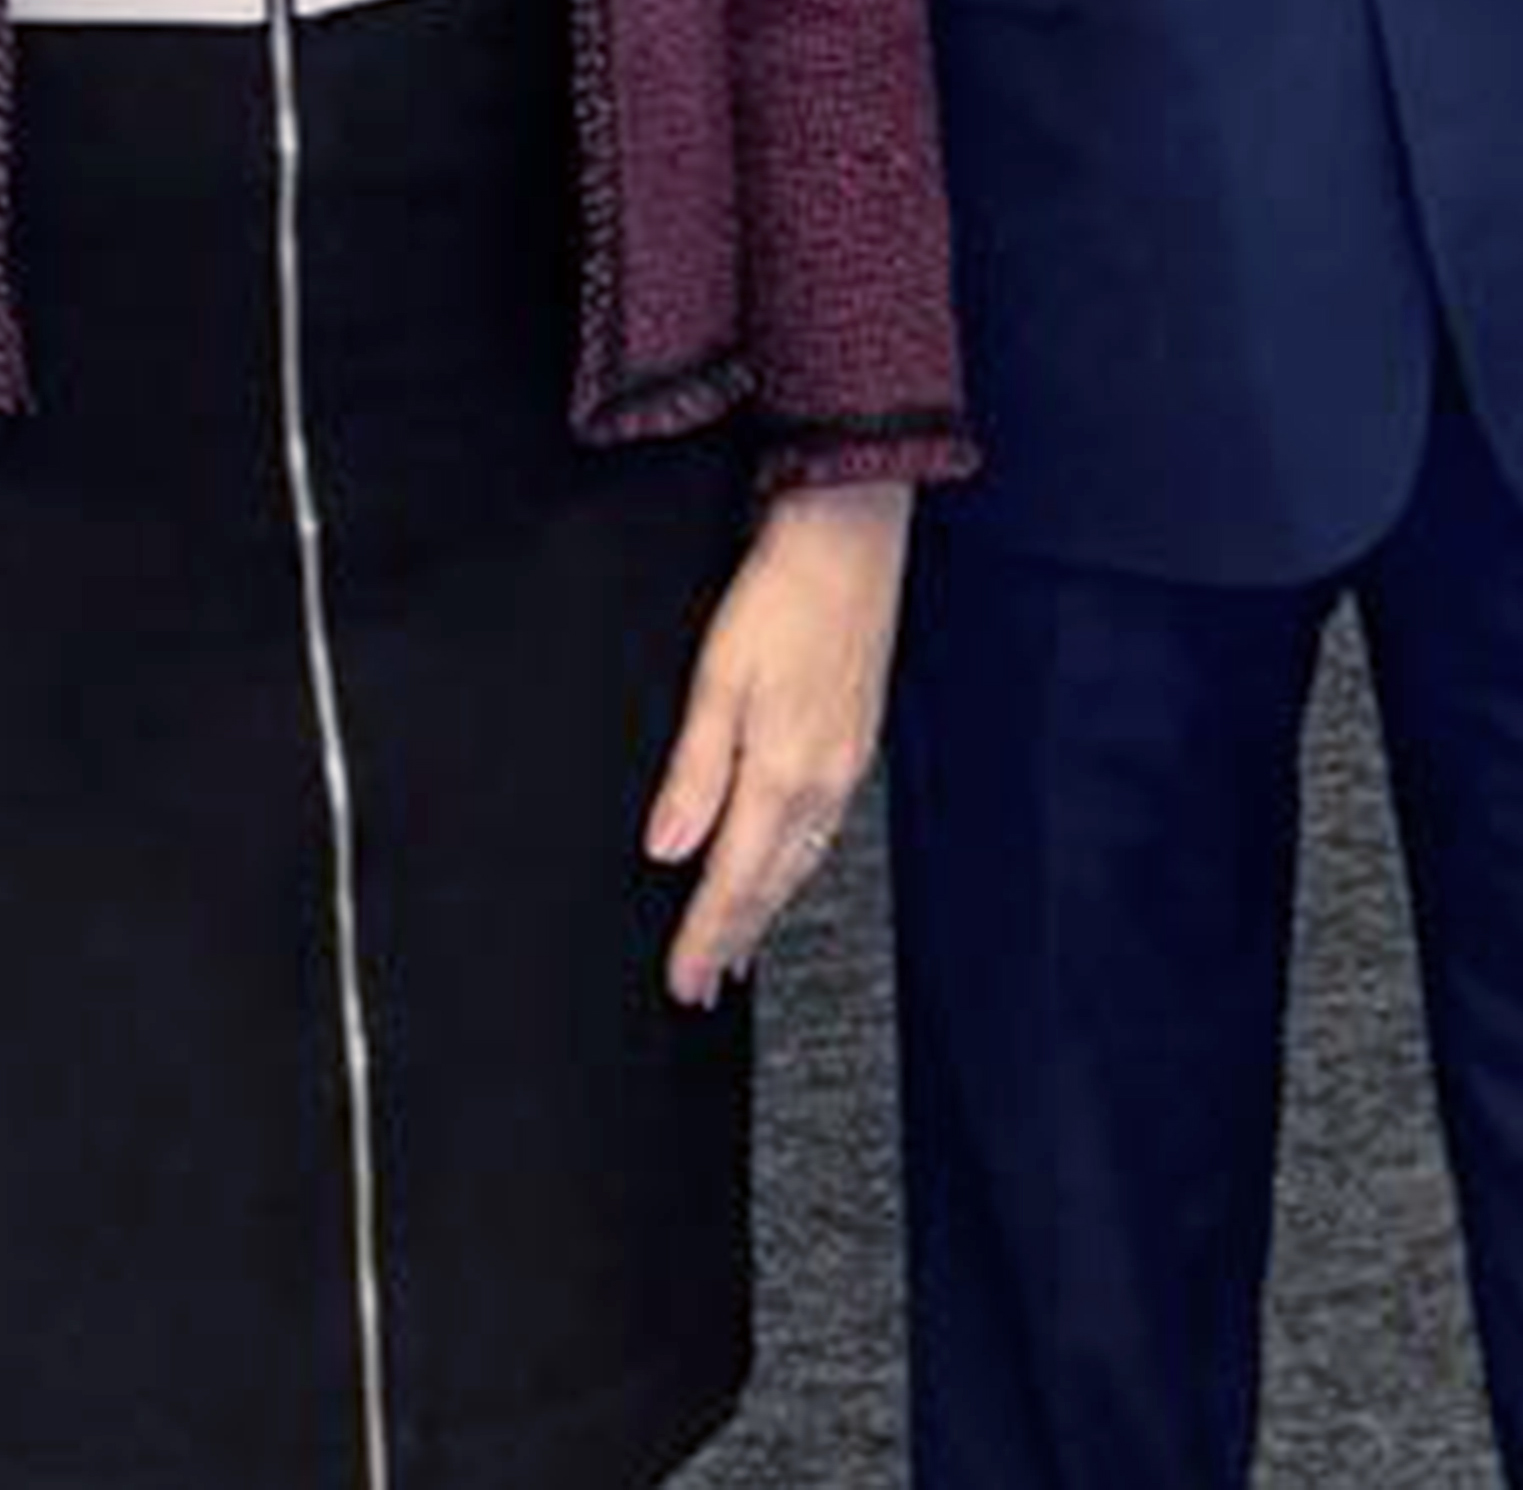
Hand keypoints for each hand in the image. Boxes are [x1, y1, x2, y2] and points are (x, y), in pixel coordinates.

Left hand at [645, 480, 911, 1006]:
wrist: (850, 540)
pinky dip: (794, 864)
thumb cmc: (781, 598)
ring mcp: (846, 762)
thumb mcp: (716, 683)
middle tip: (705, 984)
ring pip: (801, 861)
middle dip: (736, 938)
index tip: (682, 983)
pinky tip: (782, 863)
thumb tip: (666, 850)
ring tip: (738, 942)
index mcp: (783, 774)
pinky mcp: (856, 738)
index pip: (734, 881)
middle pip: (773, 884)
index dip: (706, 938)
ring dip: (767, 907)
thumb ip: (693, 775)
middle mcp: (823, 782)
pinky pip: (821, 829)